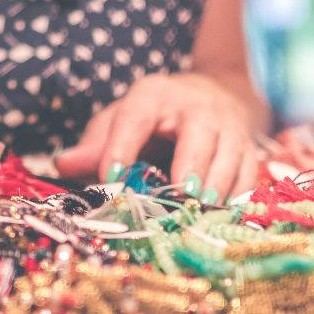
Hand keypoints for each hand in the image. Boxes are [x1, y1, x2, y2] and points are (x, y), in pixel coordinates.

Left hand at [54, 73, 265, 197]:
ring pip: (231, 153)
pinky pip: (250, 172)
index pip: (135, 117)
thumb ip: (94, 145)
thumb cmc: (152, 118)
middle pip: (199, 132)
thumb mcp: (119, 121)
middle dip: (192, 164)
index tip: (109, 175)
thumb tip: (64, 164)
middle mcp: (196, 107)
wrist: (209, 97)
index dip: (121, 145)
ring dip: (219, 185)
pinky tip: (225, 217)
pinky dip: (240, 196)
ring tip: (204, 211)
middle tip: (183, 195)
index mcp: (152, 97)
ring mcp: (227, 126)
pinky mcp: (248, 147)